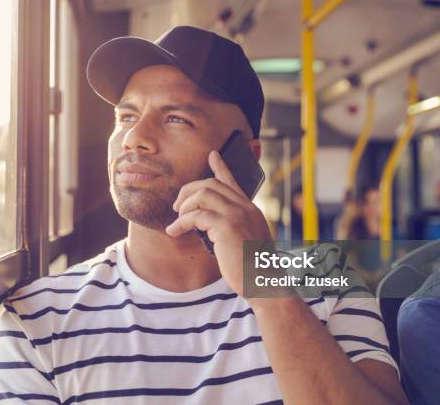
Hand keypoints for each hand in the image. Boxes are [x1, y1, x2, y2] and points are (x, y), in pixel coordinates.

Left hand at [166, 151, 271, 294]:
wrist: (265, 283)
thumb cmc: (253, 269)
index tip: (212, 155)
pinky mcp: (227, 226)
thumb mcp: (246, 242)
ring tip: (177, 221)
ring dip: (184, 206)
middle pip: (210, 184)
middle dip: (188, 191)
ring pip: (202, 194)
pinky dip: (181, 222)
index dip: (221, 168)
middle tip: (177, 207)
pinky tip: (174, 231)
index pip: (233, 182)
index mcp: (250, 210)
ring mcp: (237, 215)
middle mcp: (245, 208)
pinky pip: (196, 215)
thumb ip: (233, 228)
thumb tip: (210, 226)